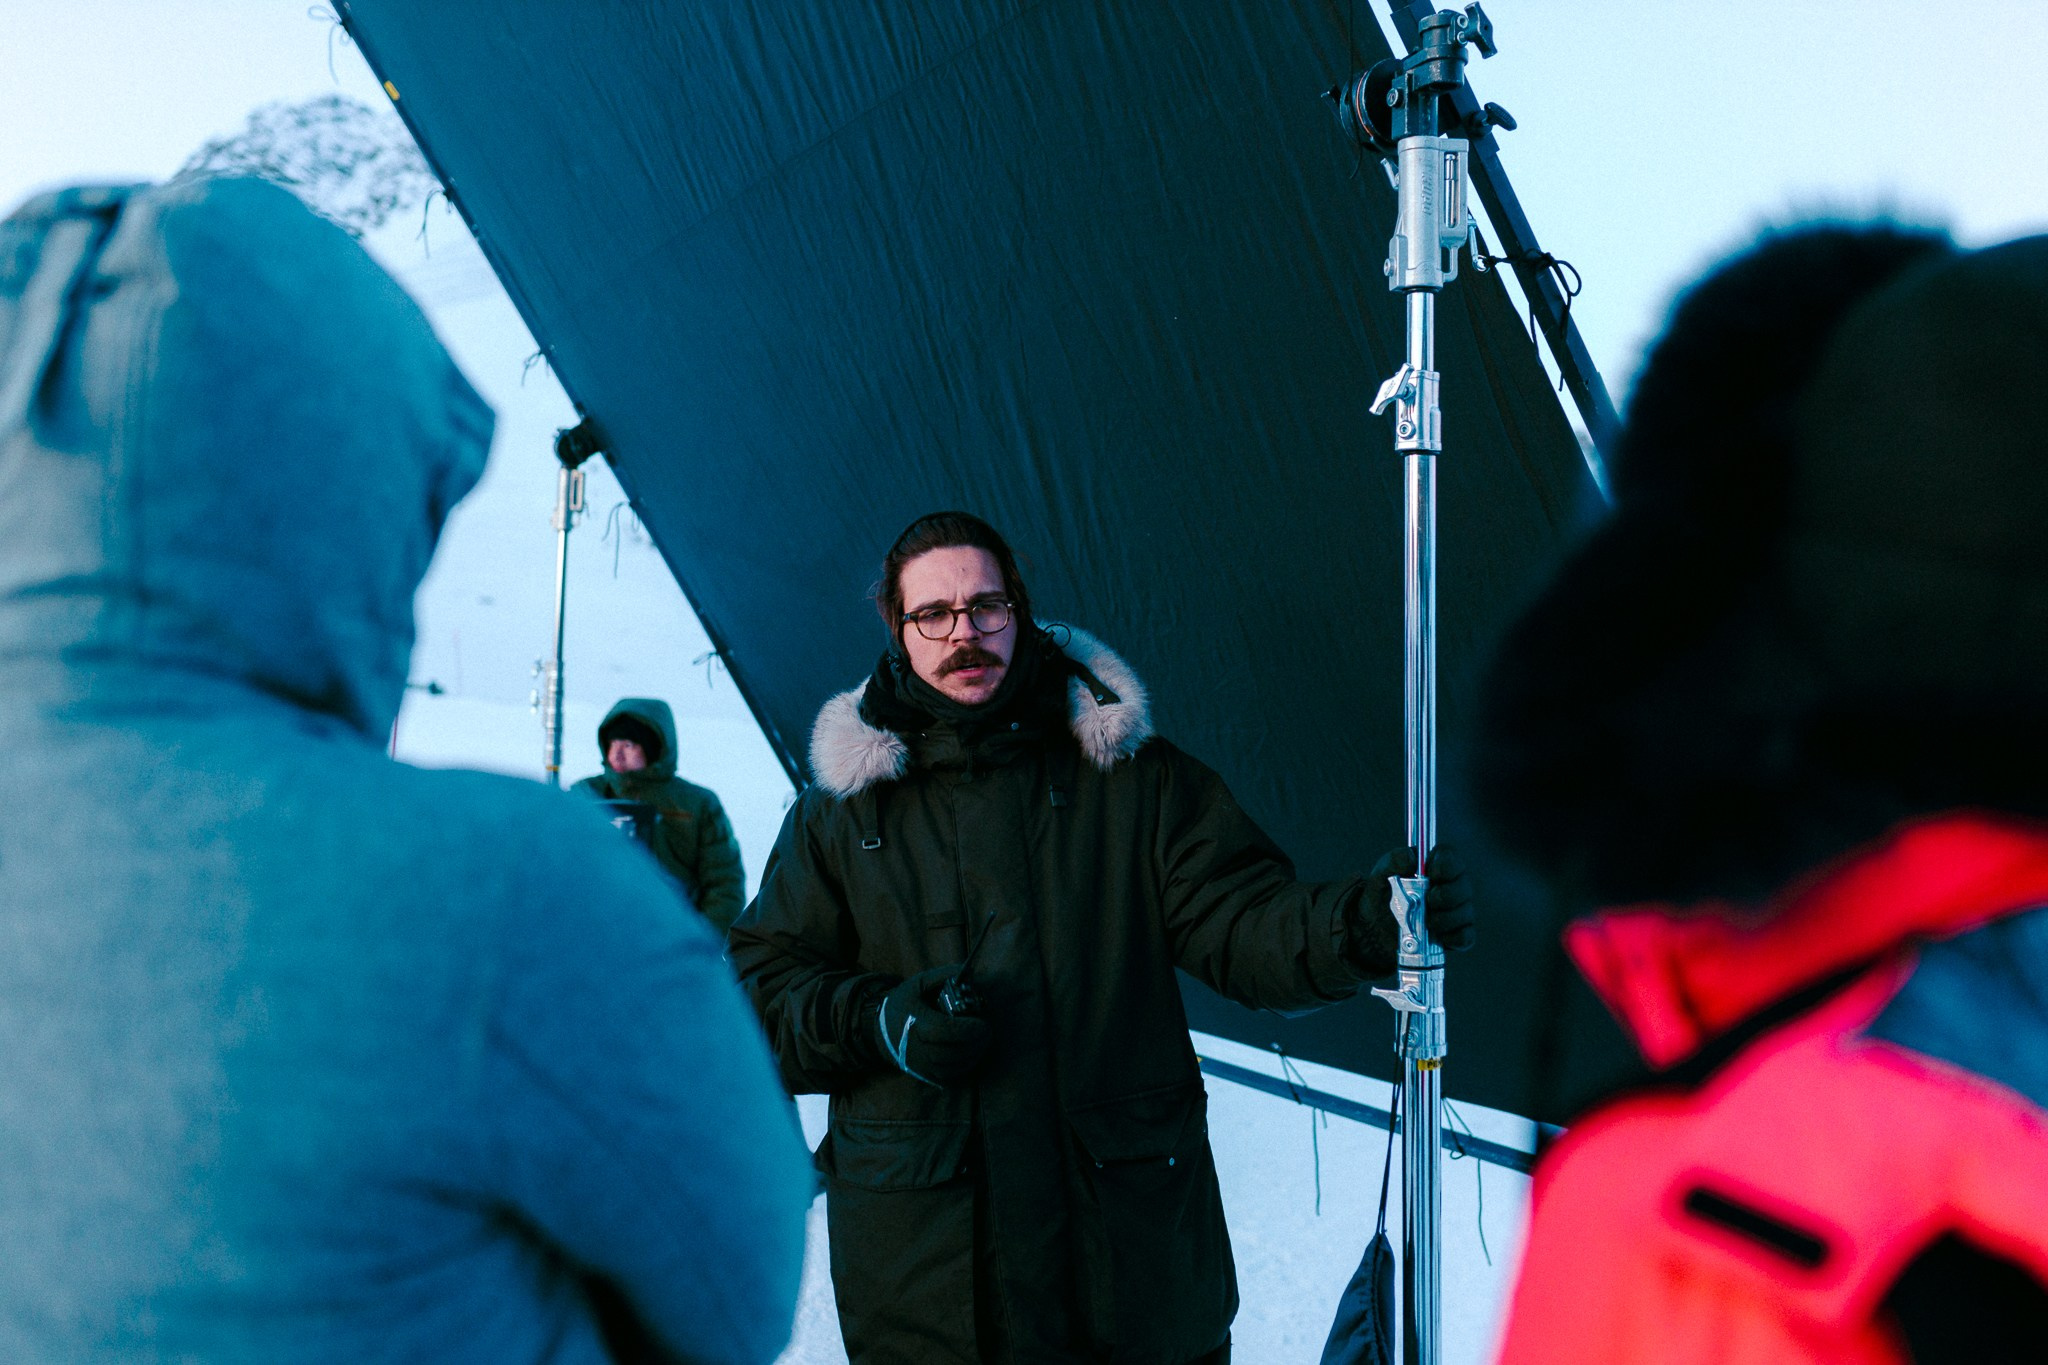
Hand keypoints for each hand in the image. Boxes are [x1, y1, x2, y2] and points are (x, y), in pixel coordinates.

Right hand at [873, 966, 991, 1087]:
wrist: (882, 1031)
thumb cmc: (905, 1004)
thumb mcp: (918, 983)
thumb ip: (943, 976)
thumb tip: (971, 973)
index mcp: (915, 1023)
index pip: (944, 1030)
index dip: (967, 1029)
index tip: (983, 1023)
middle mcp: (916, 1047)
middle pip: (952, 1052)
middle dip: (976, 1043)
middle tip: (987, 1031)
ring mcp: (920, 1065)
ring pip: (952, 1067)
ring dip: (973, 1055)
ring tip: (982, 1041)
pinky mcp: (925, 1075)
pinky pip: (949, 1076)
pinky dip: (964, 1066)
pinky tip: (972, 1053)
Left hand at [1346, 845, 1476, 974]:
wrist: (1374, 928)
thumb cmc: (1383, 894)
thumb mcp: (1382, 874)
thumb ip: (1395, 860)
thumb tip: (1412, 857)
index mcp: (1434, 866)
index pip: (1450, 857)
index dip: (1446, 864)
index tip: (1432, 874)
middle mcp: (1451, 886)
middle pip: (1464, 886)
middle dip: (1447, 895)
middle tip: (1429, 900)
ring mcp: (1455, 911)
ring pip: (1465, 912)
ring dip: (1446, 918)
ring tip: (1427, 922)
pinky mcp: (1455, 935)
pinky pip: (1465, 936)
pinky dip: (1454, 938)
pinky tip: (1439, 938)